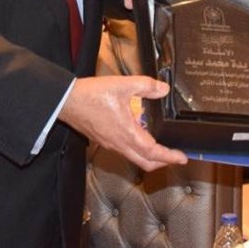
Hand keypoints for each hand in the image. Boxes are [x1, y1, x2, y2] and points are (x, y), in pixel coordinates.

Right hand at [59, 75, 187, 170]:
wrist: (66, 101)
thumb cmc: (91, 95)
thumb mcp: (123, 85)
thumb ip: (146, 86)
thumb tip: (163, 89)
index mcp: (126, 133)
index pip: (153, 152)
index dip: (169, 157)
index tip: (182, 158)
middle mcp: (119, 143)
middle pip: (145, 162)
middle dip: (163, 162)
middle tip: (176, 158)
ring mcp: (110, 144)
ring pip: (134, 158)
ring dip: (150, 157)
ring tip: (162, 149)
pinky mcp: (104, 140)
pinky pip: (125, 151)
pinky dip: (138, 151)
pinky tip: (140, 138)